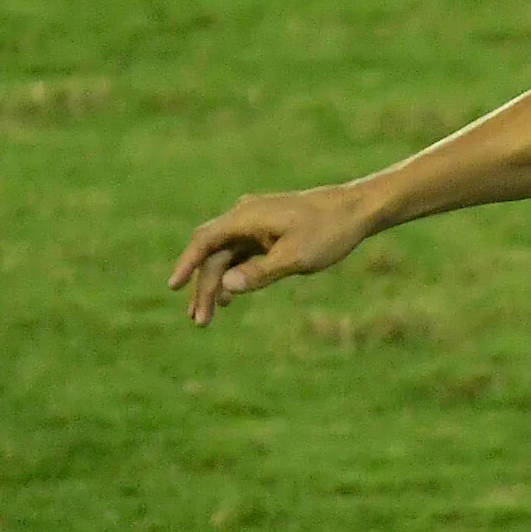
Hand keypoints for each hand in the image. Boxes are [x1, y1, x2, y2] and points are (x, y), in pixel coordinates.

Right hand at [171, 183, 378, 325]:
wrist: (356, 210)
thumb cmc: (328, 232)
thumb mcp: (296, 257)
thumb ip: (260, 273)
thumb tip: (226, 287)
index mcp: (247, 217)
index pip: (205, 240)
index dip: (187, 264)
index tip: (174, 286)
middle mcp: (245, 217)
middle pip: (214, 253)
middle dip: (203, 286)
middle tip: (199, 321)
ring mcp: (256, 224)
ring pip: (226, 256)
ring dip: (217, 284)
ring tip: (208, 316)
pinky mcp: (267, 233)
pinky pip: (241, 255)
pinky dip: (234, 275)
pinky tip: (229, 297)